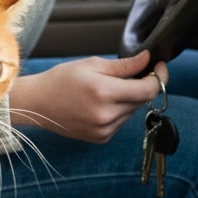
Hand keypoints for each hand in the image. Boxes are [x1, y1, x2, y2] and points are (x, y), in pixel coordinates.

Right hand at [9, 51, 167, 142]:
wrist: (38, 104)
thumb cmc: (60, 80)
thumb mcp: (91, 64)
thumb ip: (123, 65)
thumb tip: (147, 59)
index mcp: (103, 92)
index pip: (147, 89)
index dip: (159, 77)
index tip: (159, 67)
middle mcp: (106, 114)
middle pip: (141, 100)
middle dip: (141, 85)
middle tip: (129, 74)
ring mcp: (104, 129)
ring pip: (132, 111)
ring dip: (129, 99)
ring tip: (107, 90)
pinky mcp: (101, 138)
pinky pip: (121, 122)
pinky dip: (118, 111)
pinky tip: (100, 104)